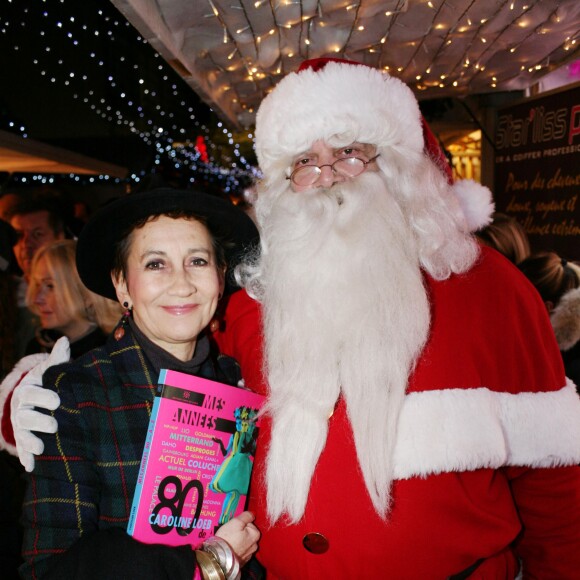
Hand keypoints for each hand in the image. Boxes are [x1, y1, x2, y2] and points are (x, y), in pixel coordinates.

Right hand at [11, 337, 69, 471]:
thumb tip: (63, 340)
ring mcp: (19, 427)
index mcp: (26, 391)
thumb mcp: (49, 370)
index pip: (30, 394)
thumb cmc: (46, 382)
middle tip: (55, 425)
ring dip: (30, 442)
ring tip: (41, 447)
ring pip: (21, 435)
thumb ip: (57, 358)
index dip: (43, 397)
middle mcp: (19, 410)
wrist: (34, 398)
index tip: (58, 401)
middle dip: (38, 421)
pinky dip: (25, 459)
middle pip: (24, 417)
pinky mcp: (22, 441)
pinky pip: (21, 450)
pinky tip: (31, 467)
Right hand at [215, 511, 259, 565]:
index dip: (240, 523)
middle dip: (240, 532)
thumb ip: (246, 516)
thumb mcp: (236, 522)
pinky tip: (229, 549)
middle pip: (247, 533)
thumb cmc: (228, 538)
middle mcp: (255, 545)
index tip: (233, 526)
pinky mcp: (242, 561)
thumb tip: (252, 514)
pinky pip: (240, 551)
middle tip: (230, 533)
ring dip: (238, 541)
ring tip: (228, 542)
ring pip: (244, 542)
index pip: (249, 523)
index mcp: (255, 534)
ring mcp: (249, 554)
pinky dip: (236, 549)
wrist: (219, 559)